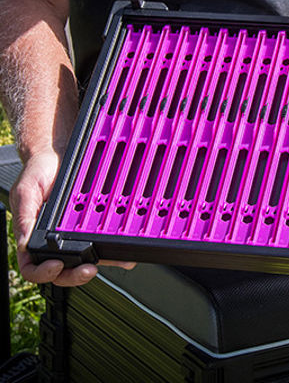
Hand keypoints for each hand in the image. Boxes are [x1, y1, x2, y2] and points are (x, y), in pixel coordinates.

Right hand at [9, 149, 134, 285]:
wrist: (59, 153)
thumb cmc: (38, 172)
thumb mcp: (26, 191)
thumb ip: (24, 216)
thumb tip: (23, 242)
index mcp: (32, 235)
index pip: (34, 266)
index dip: (44, 272)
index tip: (57, 265)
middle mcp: (53, 239)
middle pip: (63, 269)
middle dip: (75, 274)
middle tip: (89, 269)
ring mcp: (73, 233)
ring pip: (85, 259)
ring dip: (100, 263)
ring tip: (115, 260)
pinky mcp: (90, 225)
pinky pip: (102, 241)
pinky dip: (114, 249)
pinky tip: (125, 251)